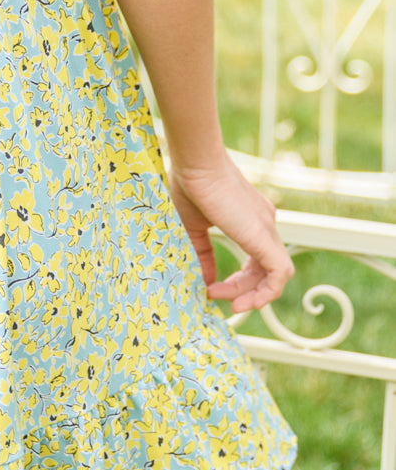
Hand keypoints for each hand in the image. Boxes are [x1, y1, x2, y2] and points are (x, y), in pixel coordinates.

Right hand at [167, 153, 293, 313]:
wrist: (197, 164)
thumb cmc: (190, 186)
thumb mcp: (193, 228)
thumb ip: (203, 255)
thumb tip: (206, 282)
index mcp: (251, 222)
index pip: (256, 262)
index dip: (237, 283)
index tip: (210, 288)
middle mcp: (265, 225)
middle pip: (267, 271)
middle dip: (243, 292)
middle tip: (214, 296)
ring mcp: (267, 230)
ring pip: (277, 275)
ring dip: (255, 296)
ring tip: (232, 305)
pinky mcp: (264, 236)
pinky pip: (280, 273)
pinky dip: (267, 292)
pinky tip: (243, 300)